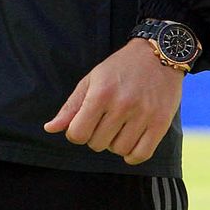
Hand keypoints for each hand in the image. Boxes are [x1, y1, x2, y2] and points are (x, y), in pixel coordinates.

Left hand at [44, 39, 183, 165]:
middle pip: (97, 144)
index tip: (83, 125)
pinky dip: (132, 155)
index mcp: (101, 93)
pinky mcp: (160, 123)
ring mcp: (143, 115)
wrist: (158, 55)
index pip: (77, 134)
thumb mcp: (92, 80)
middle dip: (96, 137)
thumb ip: (71, 107)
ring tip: (119, 128)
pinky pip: (141, 154)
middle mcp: (122, 105)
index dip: (76, 133)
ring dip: (115, 144)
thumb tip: (49, 129)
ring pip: (118, 151)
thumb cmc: (120, 68)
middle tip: (104, 122)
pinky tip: (130, 142)